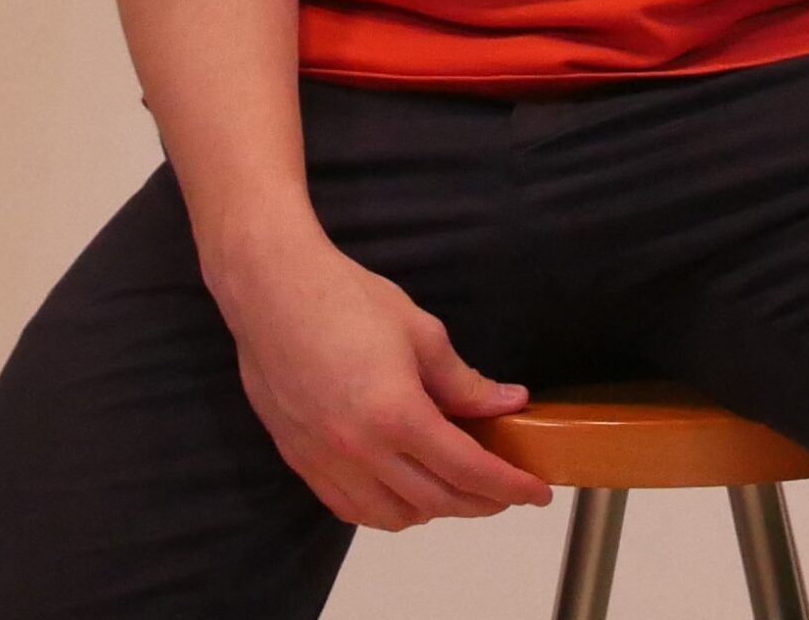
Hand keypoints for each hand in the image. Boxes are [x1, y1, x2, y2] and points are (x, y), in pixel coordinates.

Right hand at [210, 228, 554, 530]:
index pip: (467, 470)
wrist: (272, 291)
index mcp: (396, 415)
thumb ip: (464, 381)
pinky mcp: (302, 462)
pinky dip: (386, 510)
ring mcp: (327, 462)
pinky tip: (403, 490)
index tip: (536, 493)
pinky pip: (352, 509)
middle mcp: (360, 451)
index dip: (508, 486)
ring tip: (456, 487)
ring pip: (394, 516)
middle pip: (436, 501)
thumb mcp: (420, 332)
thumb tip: (507, 403)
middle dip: (480, 502)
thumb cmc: (344, 298)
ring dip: (433, 510)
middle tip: (505, 490)